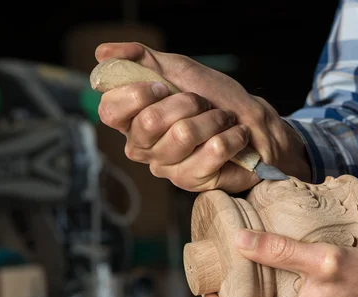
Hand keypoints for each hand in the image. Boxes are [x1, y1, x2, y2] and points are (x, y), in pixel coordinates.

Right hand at [95, 42, 309, 192]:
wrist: (255, 124)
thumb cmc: (216, 99)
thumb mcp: (179, 70)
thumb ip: (141, 59)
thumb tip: (102, 53)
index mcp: (133, 121)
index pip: (110, 111)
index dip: (136, 95)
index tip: (163, 86)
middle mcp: (144, 147)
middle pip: (148, 122)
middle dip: (186, 102)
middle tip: (203, 103)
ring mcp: (168, 167)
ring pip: (183, 135)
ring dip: (213, 119)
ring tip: (222, 120)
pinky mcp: (193, 182)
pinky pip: (211, 152)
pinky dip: (231, 136)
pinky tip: (235, 138)